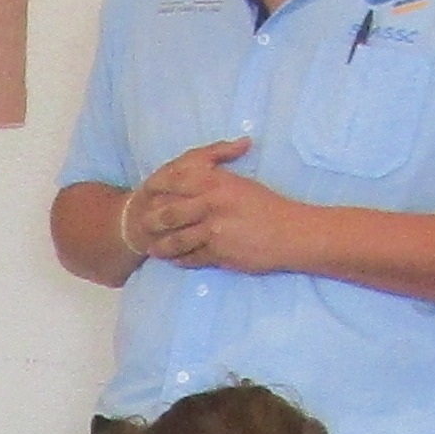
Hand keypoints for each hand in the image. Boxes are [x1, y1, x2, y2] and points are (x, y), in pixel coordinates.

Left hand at [124, 140, 300, 274]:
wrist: (291, 234)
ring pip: (175, 239)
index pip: (174, 181)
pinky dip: (179, 259)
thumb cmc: (268, 206)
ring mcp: (213, 229)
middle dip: (152, 221)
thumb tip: (190, 173)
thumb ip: (214, 175)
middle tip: (144, 226)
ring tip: (153, 248)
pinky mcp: (218, 252)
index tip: (147, 194)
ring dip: (162, 245)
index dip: (156, 189)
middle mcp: (211, 203)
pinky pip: (190, 257)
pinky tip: (175, 260)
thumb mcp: (240, 183)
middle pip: (168, 212)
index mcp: (215, 182)